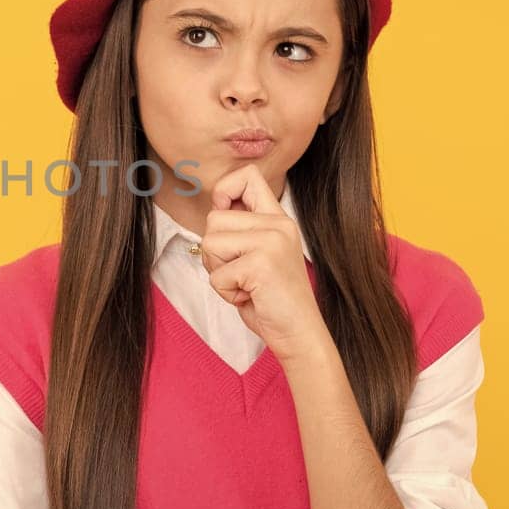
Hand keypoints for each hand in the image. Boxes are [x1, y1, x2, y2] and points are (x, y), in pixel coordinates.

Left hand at [199, 164, 330, 362]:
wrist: (299, 332)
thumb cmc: (271, 298)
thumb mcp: (259, 253)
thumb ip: (242, 229)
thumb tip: (215, 205)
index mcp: (278, 218)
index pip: (247, 175)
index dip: (224, 190)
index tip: (225, 214)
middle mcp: (278, 224)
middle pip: (214, 217)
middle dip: (214, 251)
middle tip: (239, 272)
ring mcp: (272, 242)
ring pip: (210, 243)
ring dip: (218, 271)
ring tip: (244, 283)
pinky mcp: (261, 264)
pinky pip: (216, 274)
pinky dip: (224, 292)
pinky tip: (248, 296)